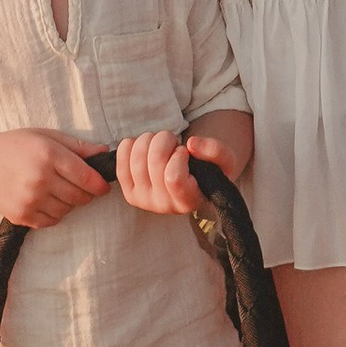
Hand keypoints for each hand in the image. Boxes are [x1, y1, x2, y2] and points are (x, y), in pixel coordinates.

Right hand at [0, 132, 110, 229]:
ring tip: (57, 191)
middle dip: (85, 194)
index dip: (99, 185)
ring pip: (67, 210)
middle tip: (78, 187)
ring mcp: (30, 199)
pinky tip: (46, 200)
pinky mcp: (22, 215)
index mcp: (50, 155)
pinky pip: (51, 221)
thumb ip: (77, 146)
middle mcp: (41, 178)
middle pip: (79, 197)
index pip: (86, 178)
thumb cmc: (17, 146)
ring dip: (69, 204)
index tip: (102, 187)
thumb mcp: (46, 136)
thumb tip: (104, 152)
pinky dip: (54, 214)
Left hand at [111, 127, 244, 217]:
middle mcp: (163, 206)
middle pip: (154, 161)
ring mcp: (142, 200)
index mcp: (188, 202)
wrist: (190, 181)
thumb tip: (191, 144)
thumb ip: (216, 151)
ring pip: (137, 157)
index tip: (185, 153)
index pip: (172, 177)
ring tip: (162, 146)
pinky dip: (131, 144)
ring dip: (150, 140)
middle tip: (173, 144)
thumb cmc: (209, 170)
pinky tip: (144, 147)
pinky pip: (120, 159)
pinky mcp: (128, 191)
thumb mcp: (224, 161)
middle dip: (165, 140)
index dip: (178, 156)